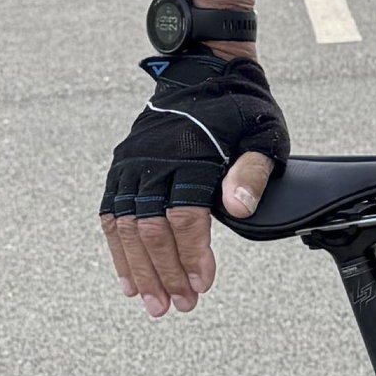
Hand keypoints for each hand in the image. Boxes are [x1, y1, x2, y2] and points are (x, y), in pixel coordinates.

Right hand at [100, 50, 287, 316]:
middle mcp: (154, 160)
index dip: (193, 255)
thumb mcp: (264, 135)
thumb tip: (239, 210)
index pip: (186, 217)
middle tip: (178, 306)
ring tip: (152, 302)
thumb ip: (251, 175)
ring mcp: (134, 163)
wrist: (206, 69)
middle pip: (152, 229)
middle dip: (165, 273)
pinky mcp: (124, 165)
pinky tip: (129, 278)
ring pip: (127, 226)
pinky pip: (112, 213)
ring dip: (138, 269)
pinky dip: (118, 248)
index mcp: (191, 155)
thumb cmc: (240, 106)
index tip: (203, 285)